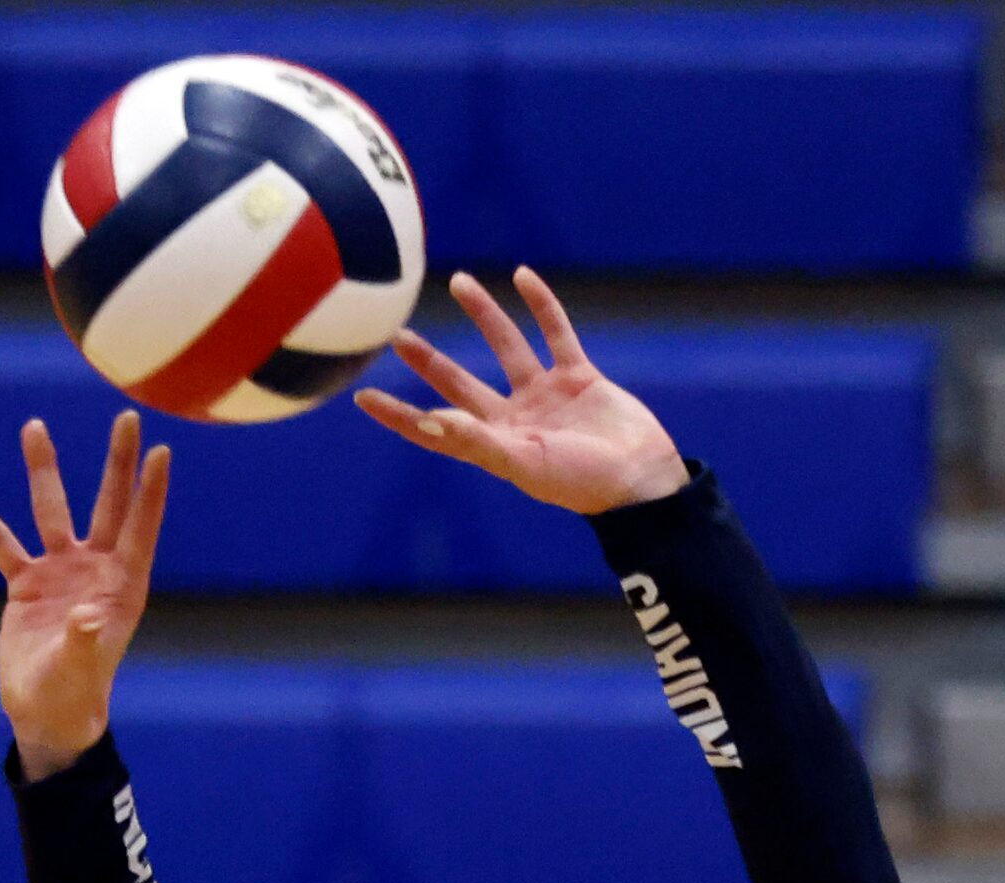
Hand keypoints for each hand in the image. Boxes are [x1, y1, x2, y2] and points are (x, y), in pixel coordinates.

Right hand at [0, 411, 169, 780]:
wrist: (46, 712)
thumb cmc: (74, 694)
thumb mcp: (80, 668)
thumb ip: (85, 641)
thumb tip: (87, 616)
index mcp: (122, 588)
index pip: (140, 529)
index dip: (150, 491)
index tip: (162, 450)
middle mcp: (96, 571)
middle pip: (108, 505)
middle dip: (116, 462)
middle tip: (127, 417)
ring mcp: (61, 573)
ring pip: (50, 512)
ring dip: (43, 470)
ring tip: (34, 426)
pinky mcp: (26, 584)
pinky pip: (1, 542)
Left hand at [354, 266, 689, 514]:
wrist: (642, 480)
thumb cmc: (582, 484)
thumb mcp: (525, 464)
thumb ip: (478, 441)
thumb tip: (431, 420)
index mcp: (493, 446)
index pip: (434, 428)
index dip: (399, 414)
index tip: (362, 396)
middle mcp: (513, 419)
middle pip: (459, 383)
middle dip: (429, 362)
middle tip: (397, 335)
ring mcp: (546, 396)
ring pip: (507, 347)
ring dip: (484, 315)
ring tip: (459, 280)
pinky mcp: (580, 378)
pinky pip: (556, 332)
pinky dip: (541, 306)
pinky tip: (522, 276)